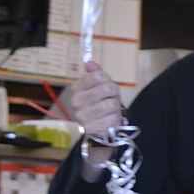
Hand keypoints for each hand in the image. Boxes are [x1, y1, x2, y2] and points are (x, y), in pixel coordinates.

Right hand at [67, 61, 123, 178]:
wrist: (100, 132)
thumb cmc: (101, 106)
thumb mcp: (100, 87)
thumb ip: (96, 74)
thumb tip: (89, 62)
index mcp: (77, 89)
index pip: (97, 75)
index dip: (107, 79)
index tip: (107, 85)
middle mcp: (77, 103)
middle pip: (106, 88)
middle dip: (114, 93)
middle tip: (111, 99)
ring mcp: (83, 116)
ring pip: (111, 103)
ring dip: (116, 107)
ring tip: (111, 111)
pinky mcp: (92, 129)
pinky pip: (113, 118)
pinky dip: (116, 119)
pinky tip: (110, 122)